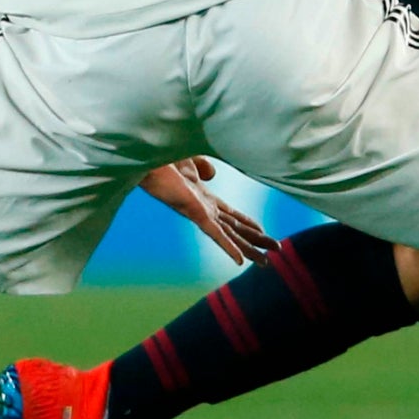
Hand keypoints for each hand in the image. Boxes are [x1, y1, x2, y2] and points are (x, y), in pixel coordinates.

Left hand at [141, 157, 275, 266]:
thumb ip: (201, 166)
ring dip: (249, 248)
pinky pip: (215, 233)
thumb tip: (211, 175)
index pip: (230, 215)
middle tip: (276, 252)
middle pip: (235, 228)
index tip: (264, 232)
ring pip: (229, 235)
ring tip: (266, 263)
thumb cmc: (160, 156)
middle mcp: (202, 208)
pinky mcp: (193, 212)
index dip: (248, 224)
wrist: (142, 155)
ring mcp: (198, 212)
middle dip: (256, 240)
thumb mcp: (188, 159)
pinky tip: (241, 261)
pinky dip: (229, 247)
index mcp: (202, 197)